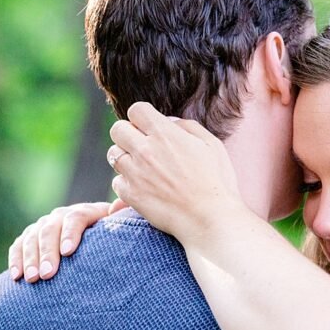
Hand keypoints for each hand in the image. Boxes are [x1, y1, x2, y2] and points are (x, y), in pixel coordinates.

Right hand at [8, 201, 123, 281]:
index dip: (70, 233)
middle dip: (47, 252)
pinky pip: (19, 246)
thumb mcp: (122, 230)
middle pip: (50, 229)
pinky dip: (16, 260)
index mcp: (87, 212)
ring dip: (30, 258)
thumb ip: (122, 218)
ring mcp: (44, 226)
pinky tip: (17, 277)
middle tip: (47, 275)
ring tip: (32, 279)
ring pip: (32, 237)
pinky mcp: (30, 239)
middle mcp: (62, 216)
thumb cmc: (114, 242)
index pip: (75, 217)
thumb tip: (118, 206)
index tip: (68, 252)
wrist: (97, 246)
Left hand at [108, 102, 243, 243]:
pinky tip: (143, 188)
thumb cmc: (216, 182)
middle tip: (142, 146)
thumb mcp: (211, 145)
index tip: (149, 128)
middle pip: (117, 129)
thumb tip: (169, 122)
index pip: (136, 110)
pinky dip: (127, 183)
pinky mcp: (131, 195)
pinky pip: (116, 181)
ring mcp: (135, 173)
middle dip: (128, 134)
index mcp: (165, 134)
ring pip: (113, 155)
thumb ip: (187, 127)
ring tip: (143, 168)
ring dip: (125, 158)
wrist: (210, 219)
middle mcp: (145, 150)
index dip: (142, 118)